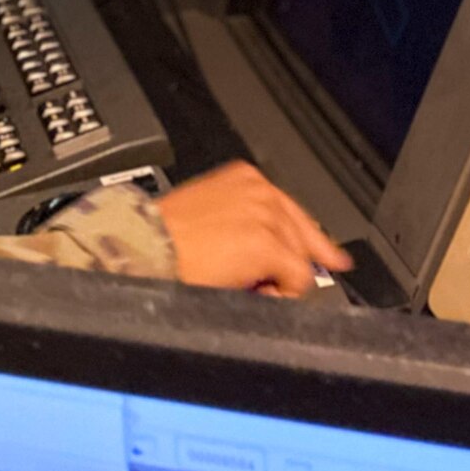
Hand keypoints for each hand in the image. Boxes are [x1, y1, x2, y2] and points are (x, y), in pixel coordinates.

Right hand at [156, 162, 351, 297]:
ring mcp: (265, 215)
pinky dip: (284, 293)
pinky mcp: (267, 243)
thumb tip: (262, 251)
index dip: (310, 240)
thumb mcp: (204, 214)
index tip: (328, 256)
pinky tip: (257, 293)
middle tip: (276, 287)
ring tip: (249, 289)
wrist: (141, 247)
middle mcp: (259, 190)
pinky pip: (298, 278)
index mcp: (243, 177)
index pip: (291, 210)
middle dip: (293, 264)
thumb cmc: (160, 238)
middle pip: (303, 234)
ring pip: (301, 257)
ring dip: (281, 280)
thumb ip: (239, 221)